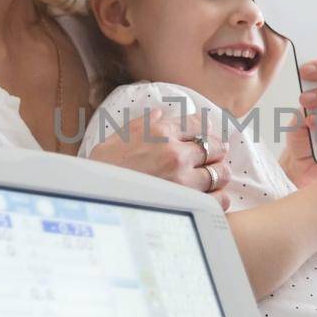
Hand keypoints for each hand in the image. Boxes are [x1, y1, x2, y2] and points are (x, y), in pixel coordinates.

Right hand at [87, 107, 233, 209]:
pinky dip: (218, 198)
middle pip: (215, 147)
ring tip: (210, 179)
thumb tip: (159, 113)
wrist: (95, 198)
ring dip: (217, 174)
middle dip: (214, 152)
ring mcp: (183, 179)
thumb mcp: (118, 138)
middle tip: (210, 159)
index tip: (205, 137)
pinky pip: (218, 199)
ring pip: (220, 173)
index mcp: (160, 132)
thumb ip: (142, 123)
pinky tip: (210, 197)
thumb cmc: (103, 169)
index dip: (204, 131)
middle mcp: (176, 153)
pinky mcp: (188, 202)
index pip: (198, 123)